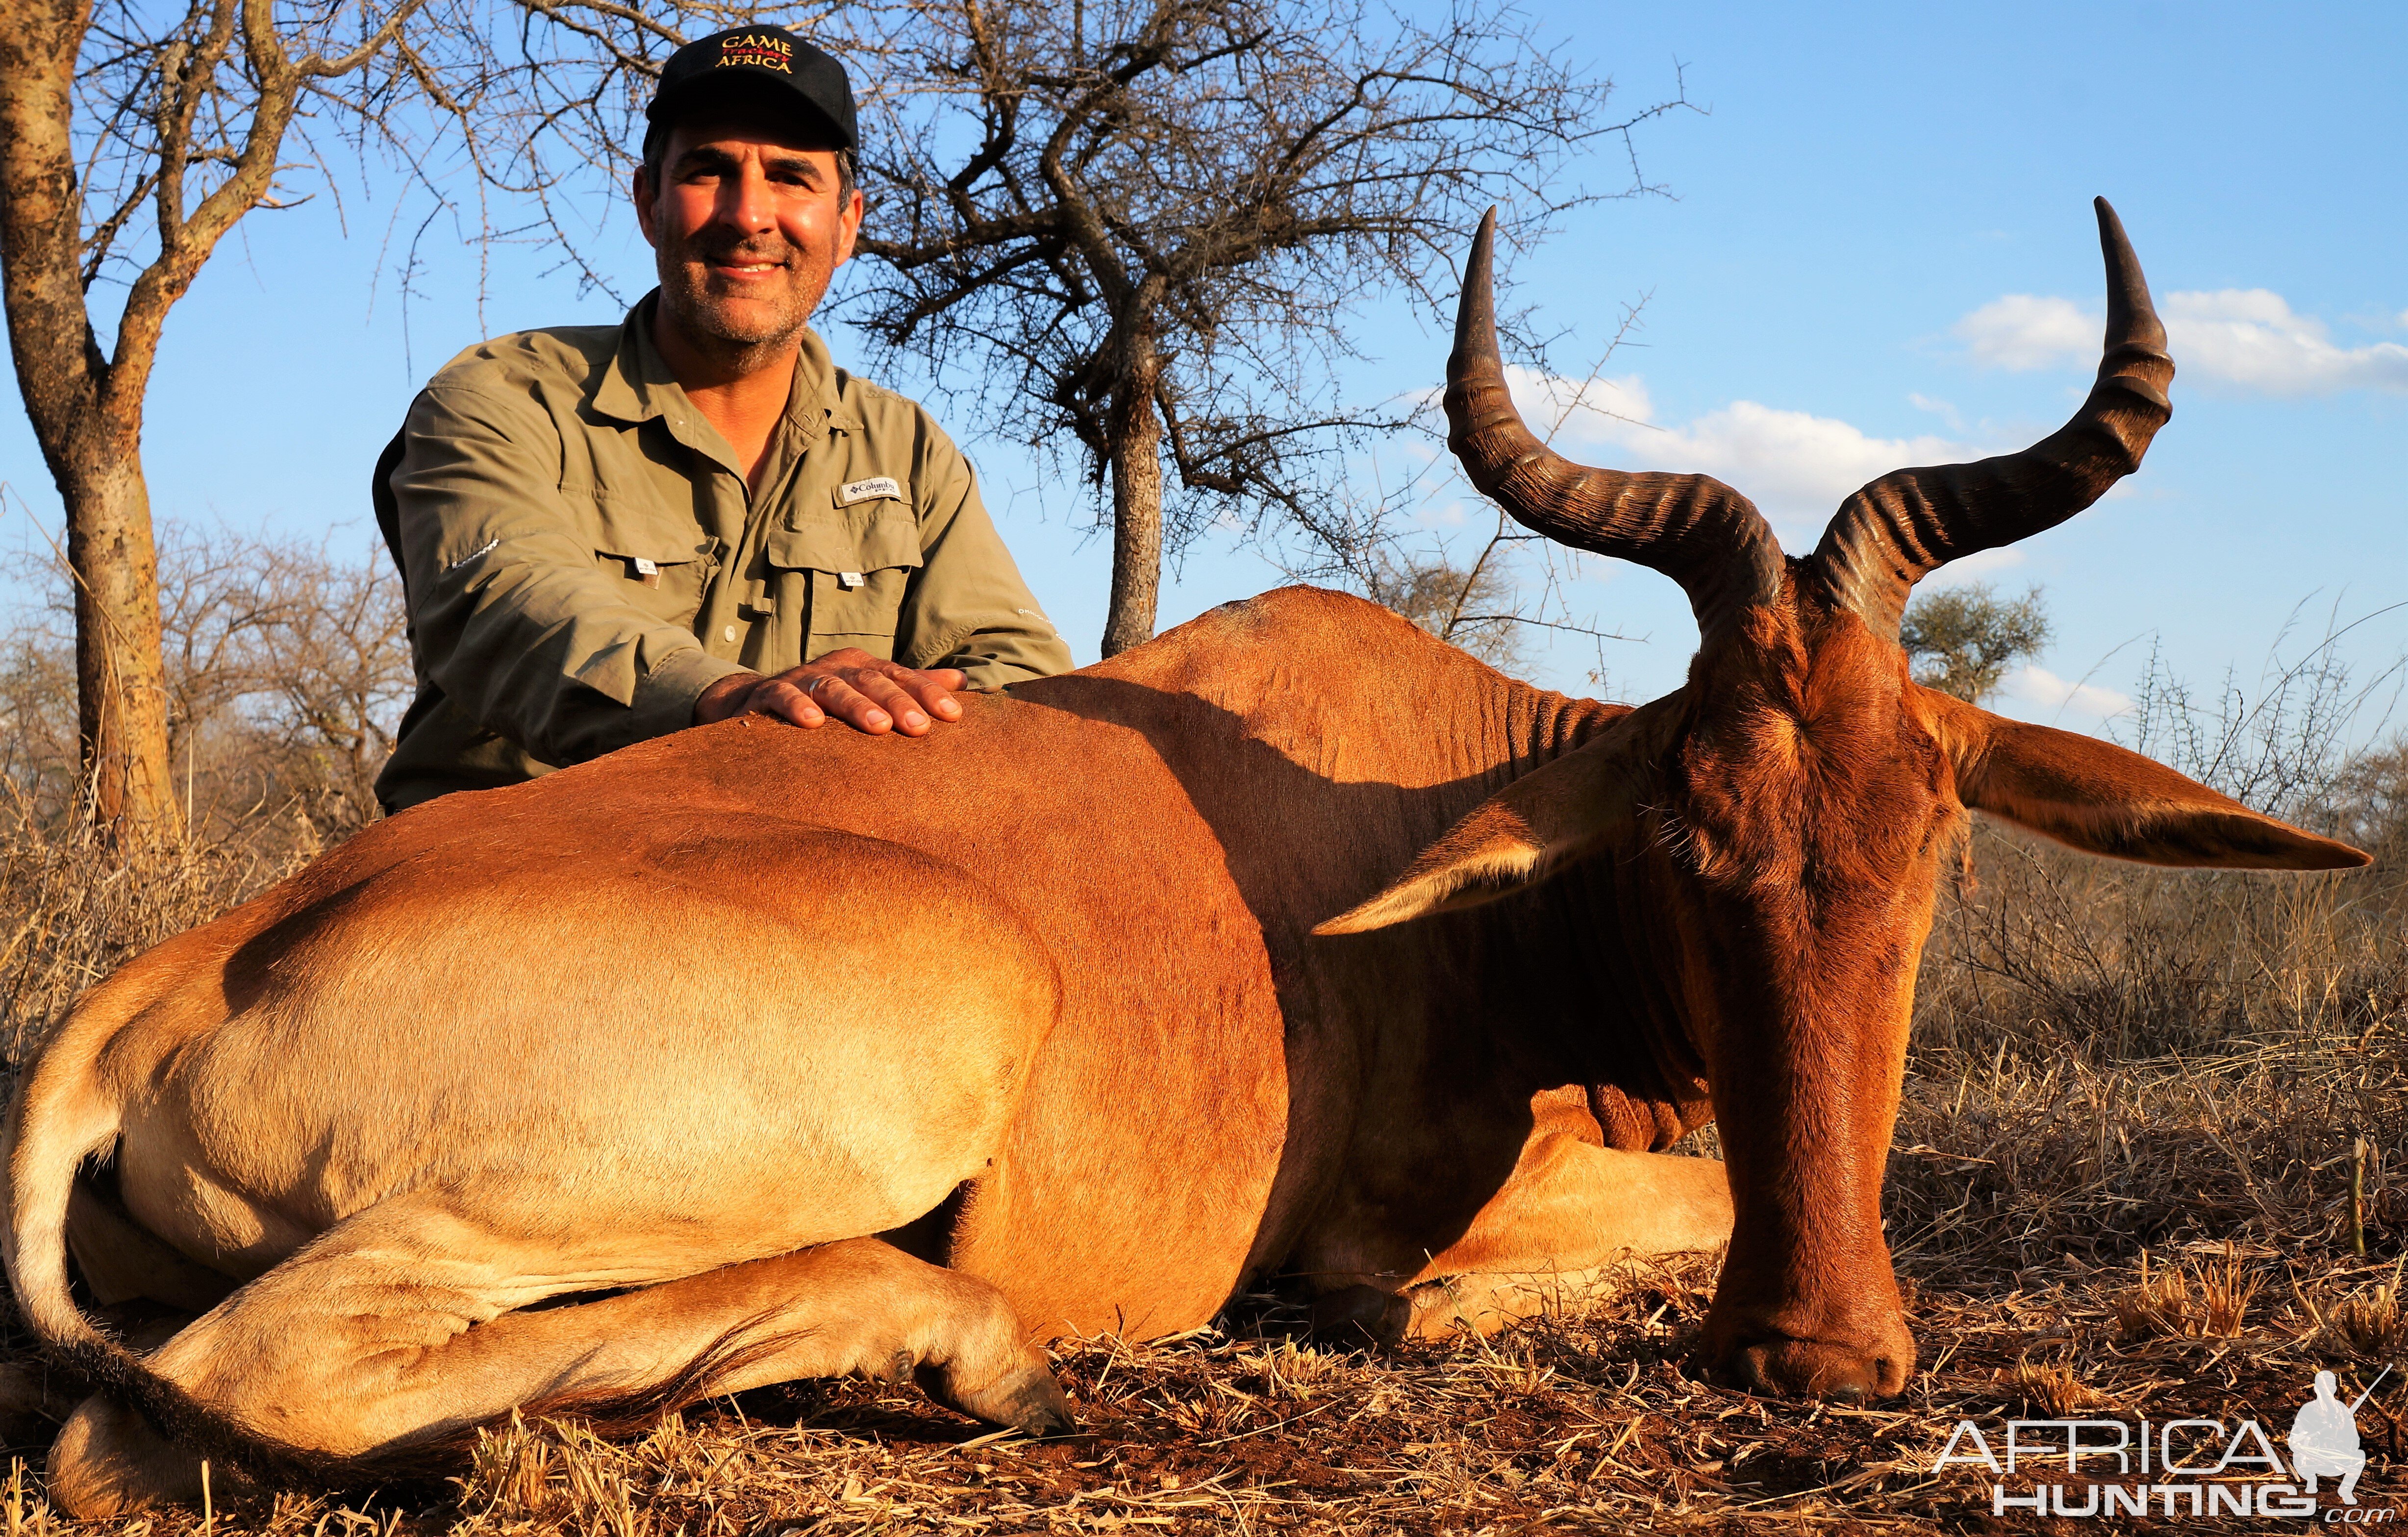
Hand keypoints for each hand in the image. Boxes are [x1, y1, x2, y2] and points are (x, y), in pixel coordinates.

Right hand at [693, 649, 967, 735]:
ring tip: (877, 727)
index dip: (928, 693)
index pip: (901, 677)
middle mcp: (837, 668)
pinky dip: (797, 706)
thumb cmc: (829, 700)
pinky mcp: (770, 694)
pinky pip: (783, 696)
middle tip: (920, 727)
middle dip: (898, 702)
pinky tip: (812, 723)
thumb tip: (963, 680)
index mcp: (864, 667)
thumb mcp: (871, 690)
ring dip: (855, 705)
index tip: (954, 715)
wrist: (759, 699)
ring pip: (833, 688)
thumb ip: (913, 686)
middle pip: (872, 680)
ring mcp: (803, 679)